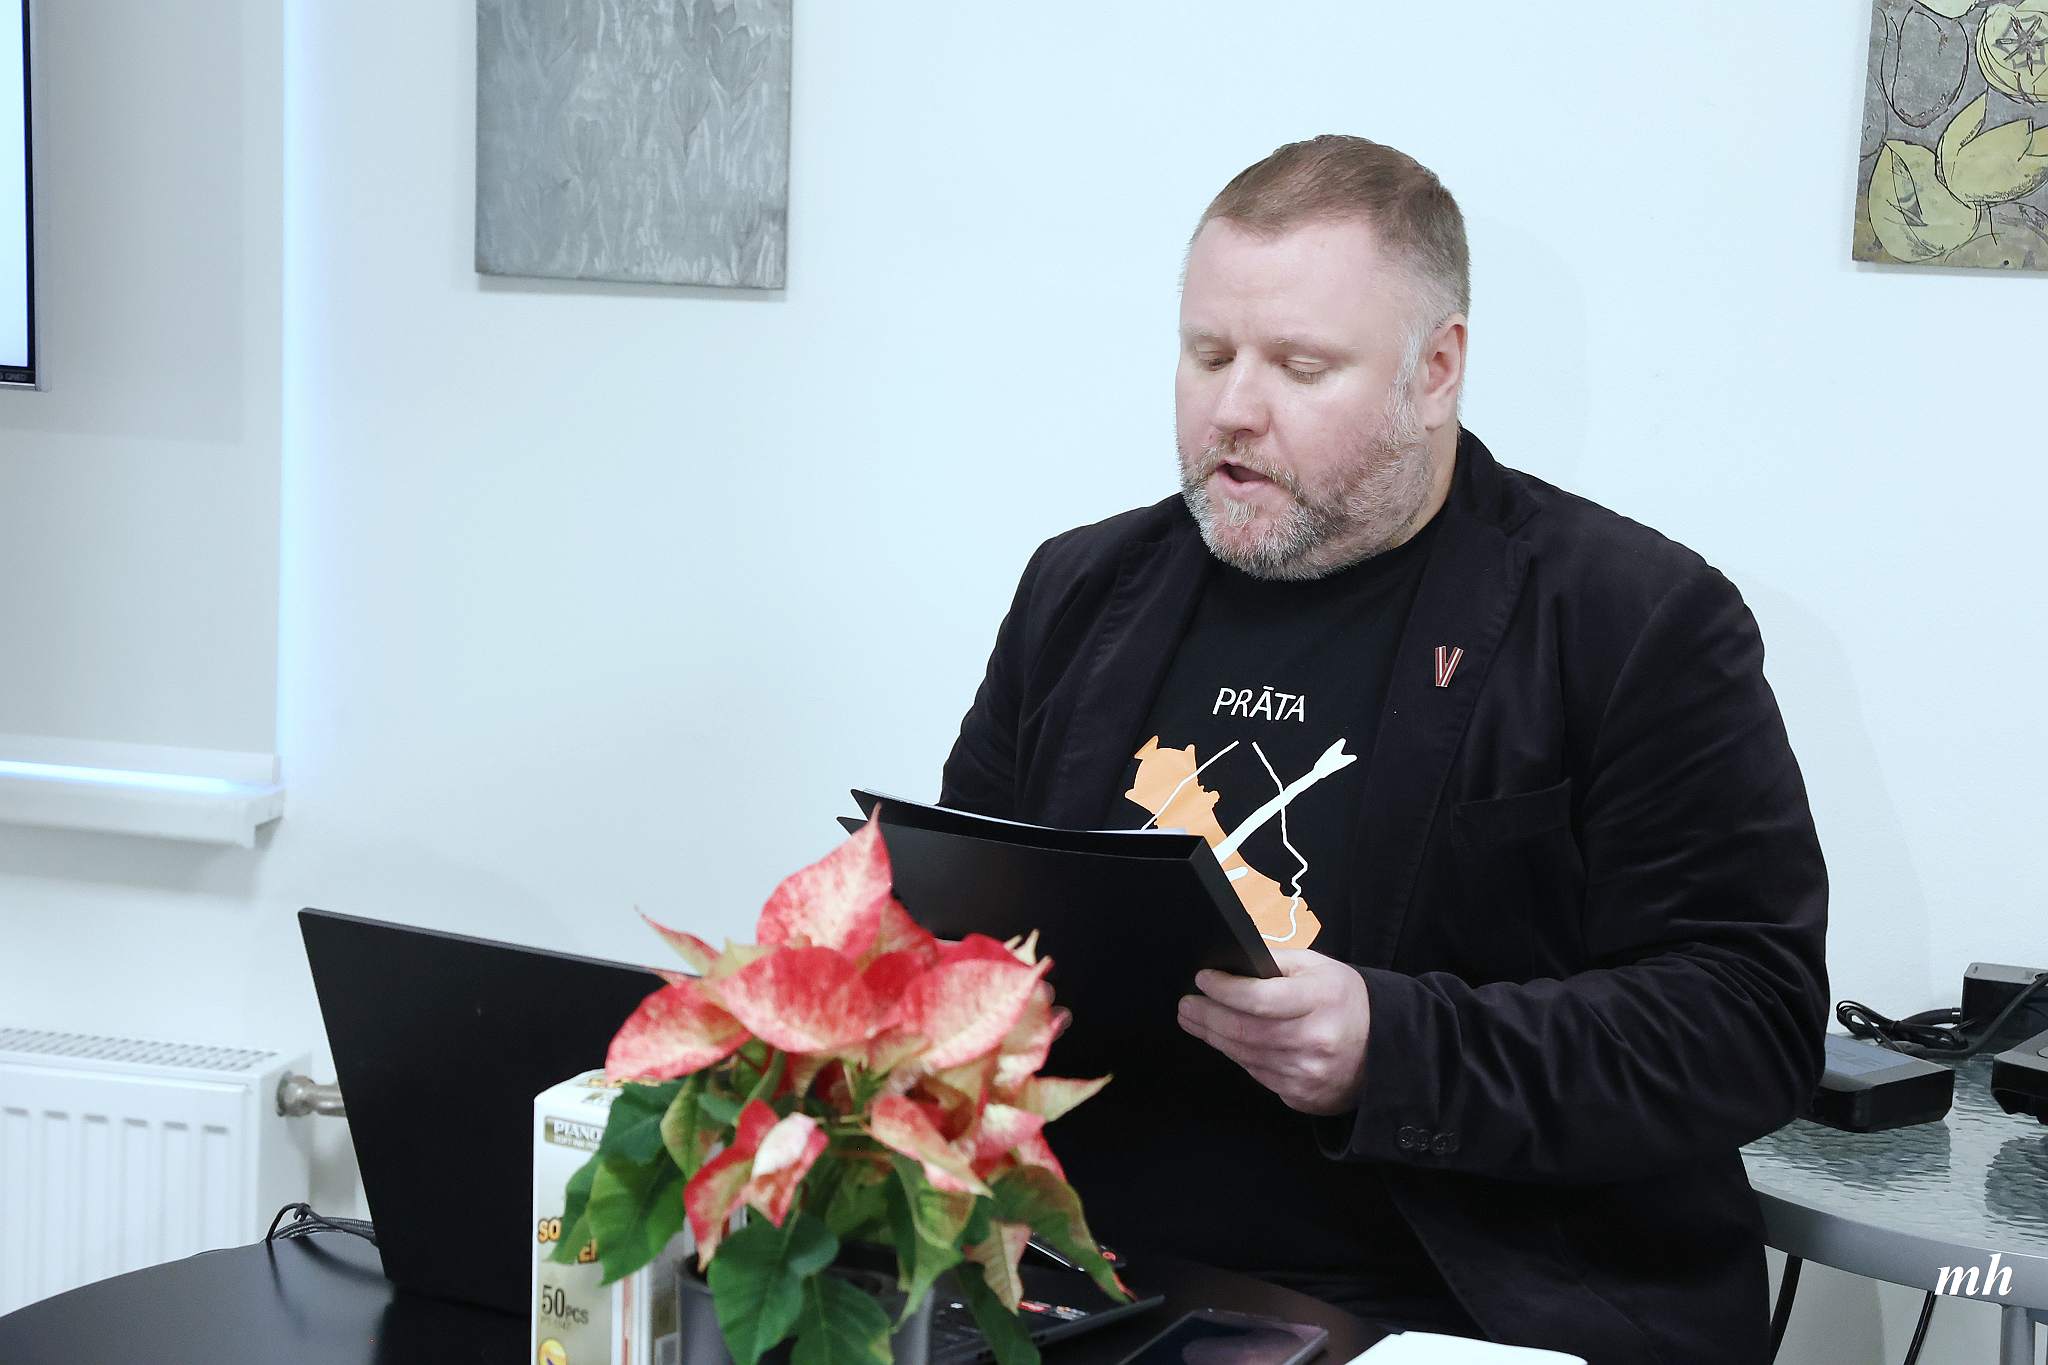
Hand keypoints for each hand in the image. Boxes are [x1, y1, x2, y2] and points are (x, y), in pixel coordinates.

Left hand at [1176, 949, 1370, 1114]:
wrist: (1384, 1048)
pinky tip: (1225, 1041)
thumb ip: (1276, 962)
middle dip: (1207, 1016)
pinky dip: (1237, 1055)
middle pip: (1245, 1031)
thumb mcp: (1319, 967)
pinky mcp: (1302, 1096)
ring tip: (1194, 1020)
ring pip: (1245, 1055)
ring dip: (1213, 1036)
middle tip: (1186, 1004)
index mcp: (1320, 1000)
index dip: (1225, 990)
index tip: (1203, 979)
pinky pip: (1257, 1074)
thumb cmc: (1344, 1000)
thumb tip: (1231, 963)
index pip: (1260, 998)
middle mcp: (1315, 1040)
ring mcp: (1308, 1073)